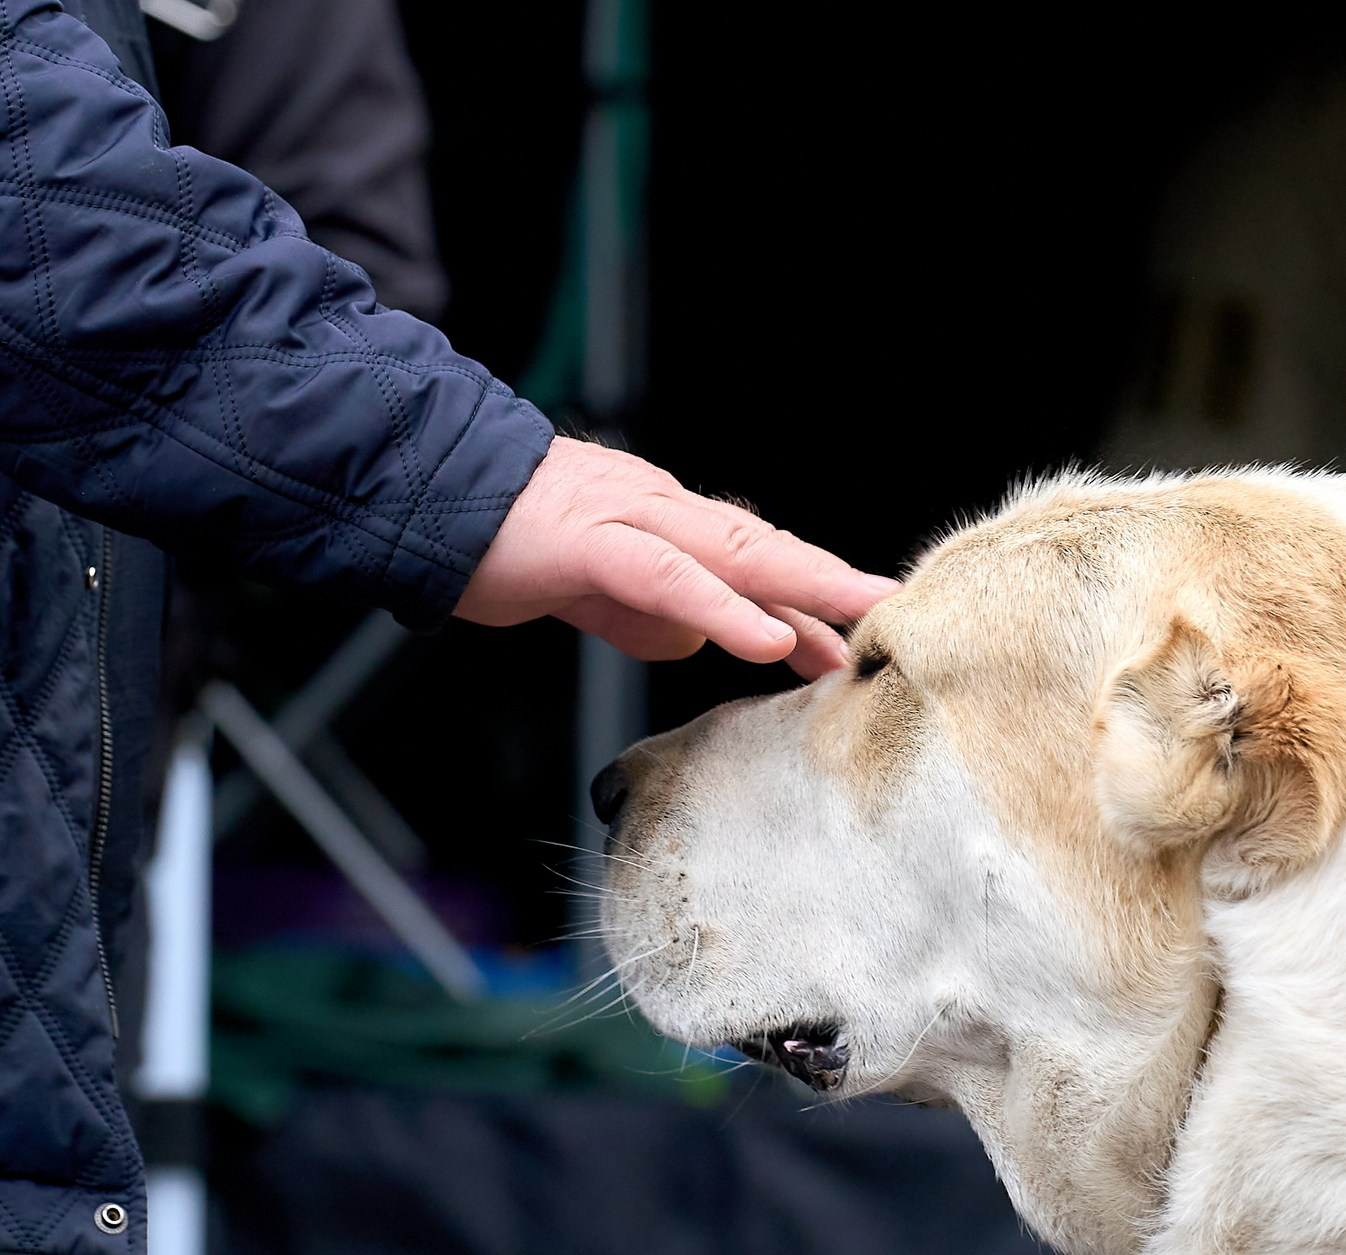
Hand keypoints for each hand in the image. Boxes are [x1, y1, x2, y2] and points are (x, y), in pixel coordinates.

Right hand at [455, 436, 897, 677]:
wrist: (418, 491)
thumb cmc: (505, 541)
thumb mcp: (595, 593)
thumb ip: (651, 613)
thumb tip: (700, 641)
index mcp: (666, 524)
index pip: (756, 559)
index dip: (816, 588)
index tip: (869, 622)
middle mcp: (663, 511)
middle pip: (765, 548)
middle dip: (835, 582)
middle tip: (897, 611)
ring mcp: (630, 518)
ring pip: (735, 553)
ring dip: (806, 588)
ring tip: (862, 619)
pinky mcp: (591, 540)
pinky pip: (670, 577)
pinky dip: (723, 608)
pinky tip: (766, 637)